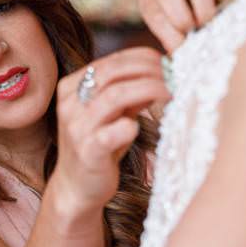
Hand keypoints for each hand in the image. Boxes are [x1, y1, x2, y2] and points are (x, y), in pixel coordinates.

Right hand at [51, 48, 168, 214]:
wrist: (76, 188)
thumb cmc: (99, 147)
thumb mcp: (112, 114)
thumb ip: (130, 93)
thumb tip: (160, 72)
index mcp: (71, 88)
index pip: (111, 61)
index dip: (142, 58)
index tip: (167, 62)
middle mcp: (70, 104)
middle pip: (113, 72)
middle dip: (149, 70)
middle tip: (175, 75)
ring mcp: (76, 128)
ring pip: (115, 96)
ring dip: (149, 89)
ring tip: (171, 92)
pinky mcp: (88, 151)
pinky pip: (114, 132)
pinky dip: (132, 126)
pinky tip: (140, 127)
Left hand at [136, 0, 244, 53]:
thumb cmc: (202, 19)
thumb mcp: (185, 33)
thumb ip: (180, 46)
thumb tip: (185, 68)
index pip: (151, 9)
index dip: (167, 32)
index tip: (183, 47)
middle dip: (182, 16)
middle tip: (197, 32)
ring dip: (205, 5)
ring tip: (213, 21)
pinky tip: (232, 3)